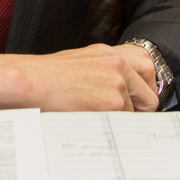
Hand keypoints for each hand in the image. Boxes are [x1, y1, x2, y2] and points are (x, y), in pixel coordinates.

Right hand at [0, 43, 158, 111]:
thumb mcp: (81, 61)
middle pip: (149, 95)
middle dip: (139, 109)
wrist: (31, 80)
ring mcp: (116, 82)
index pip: (147, 69)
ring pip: (135, 113)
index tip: (137, 100)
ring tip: (92, 115)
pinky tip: (90, 120)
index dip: (143, 89)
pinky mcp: (112, 101)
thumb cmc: (47, 75)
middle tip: (121, 115)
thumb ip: (104, 70)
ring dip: (119, 118)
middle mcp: (117, 63)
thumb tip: (119, 89)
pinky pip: (123, 123)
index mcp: (109, 52)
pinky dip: (110, 127)